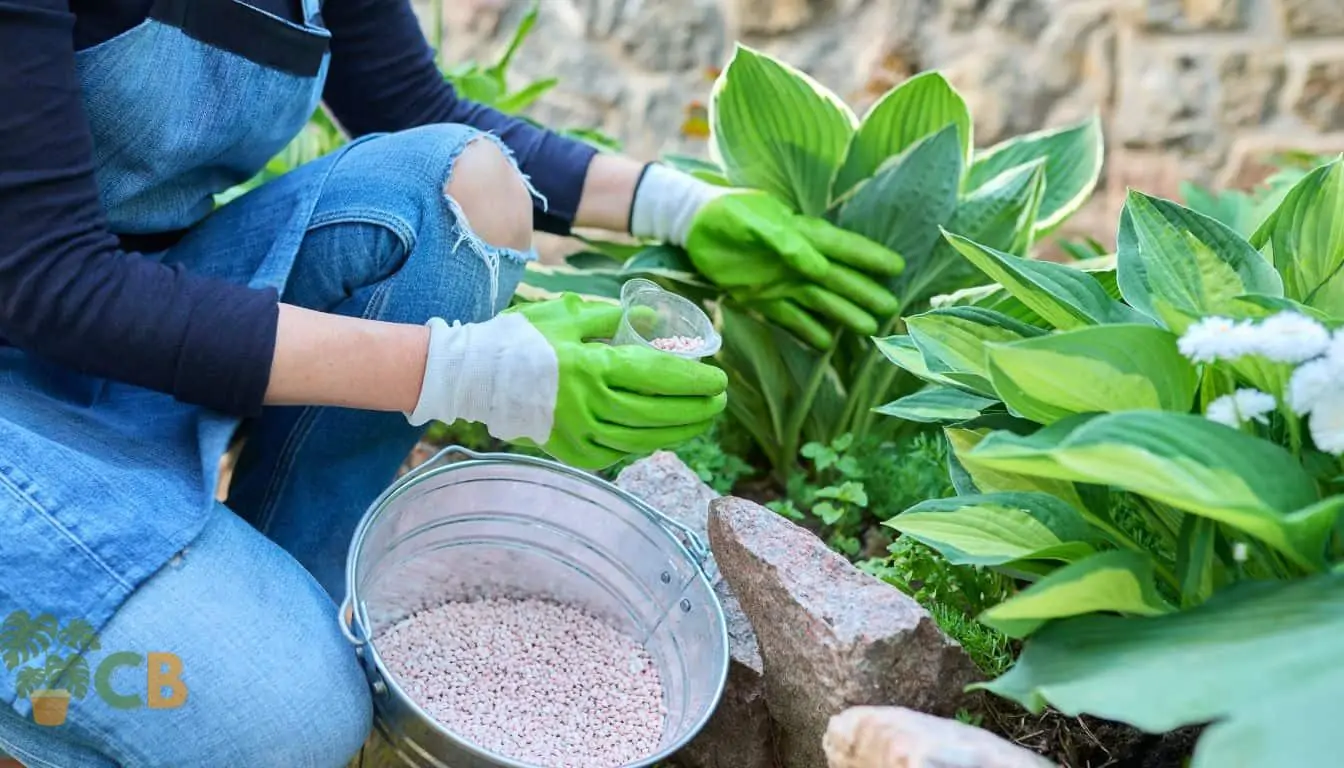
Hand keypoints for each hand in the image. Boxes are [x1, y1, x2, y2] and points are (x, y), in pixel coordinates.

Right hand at [406, 293, 727, 469]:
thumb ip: (613, 318)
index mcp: (593, 367)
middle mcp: (591, 406)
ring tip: (701, 420)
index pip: (659, 377)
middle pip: (660, 412)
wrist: (471, 377)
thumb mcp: (568, 315)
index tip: (719, 380)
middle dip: (696, 409)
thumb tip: (654, 320)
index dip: (694, 381)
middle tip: (719, 401)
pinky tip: (662, 435)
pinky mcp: (572, 452)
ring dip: (679, 431)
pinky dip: (646, 443)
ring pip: (644, 438)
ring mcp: (581, 434)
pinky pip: (620, 452)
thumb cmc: (519, 339)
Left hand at [629, 164, 904, 349]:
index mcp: (801, 235)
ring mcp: (782, 281)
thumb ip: (785, 243)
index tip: (896, 267)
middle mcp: (798, 260)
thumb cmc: (726, 214)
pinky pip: (790, 317)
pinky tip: (826, 343)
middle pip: (837, 279)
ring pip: (819, 301)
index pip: (843, 248)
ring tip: (867, 329)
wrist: (692, 225)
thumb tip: (817, 267)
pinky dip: (807, 329)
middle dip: (864, 292)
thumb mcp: (754, 222)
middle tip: (890, 310)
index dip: (869, 257)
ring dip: (843, 314)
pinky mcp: (761, 297)